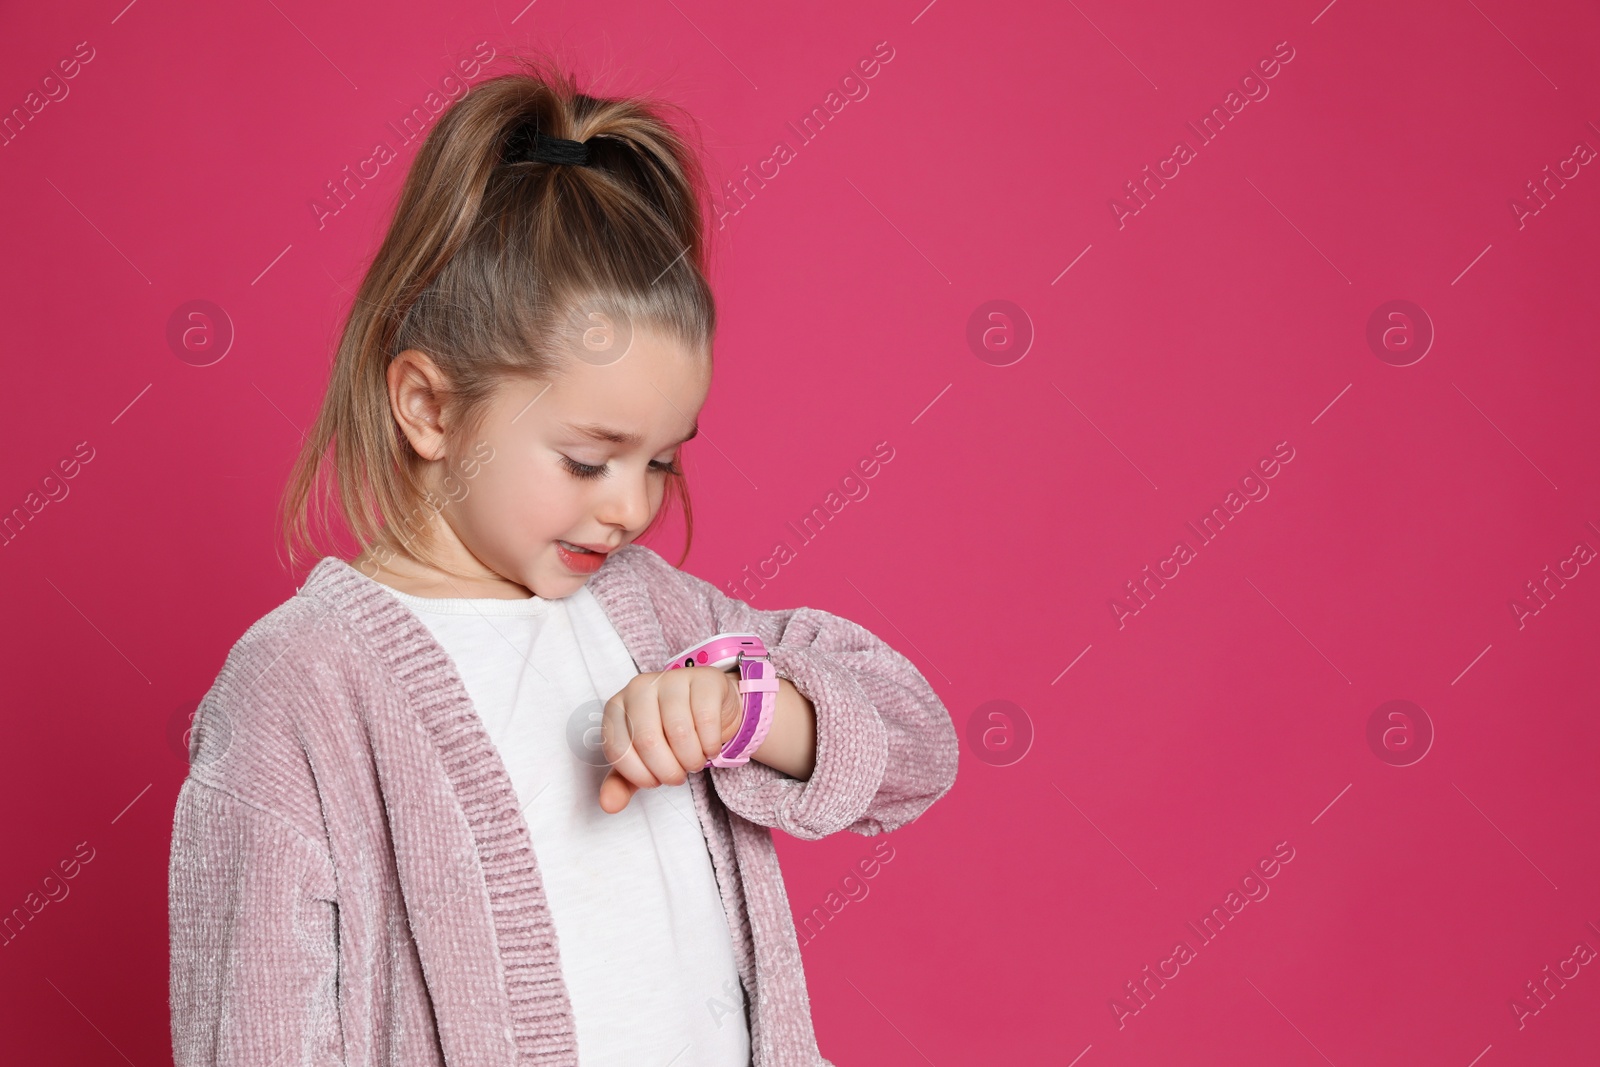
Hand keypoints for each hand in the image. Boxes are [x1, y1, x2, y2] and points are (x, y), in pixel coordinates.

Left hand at [598, 665, 742, 813]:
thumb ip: (622, 783)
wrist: (708, 709)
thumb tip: (608, 805)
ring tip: (694, 761)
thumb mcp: (643, 761)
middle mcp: (639, 687)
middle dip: (667, 770)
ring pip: (679, 731)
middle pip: (647, 740)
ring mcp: (672, 679)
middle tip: (678, 776)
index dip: (639, 775)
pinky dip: (710, 744)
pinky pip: (706, 719)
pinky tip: (710, 747)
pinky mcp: (704, 679)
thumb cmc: (669, 735)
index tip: (654, 781)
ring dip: (691, 759)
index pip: (617, 749)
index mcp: (616, 707)